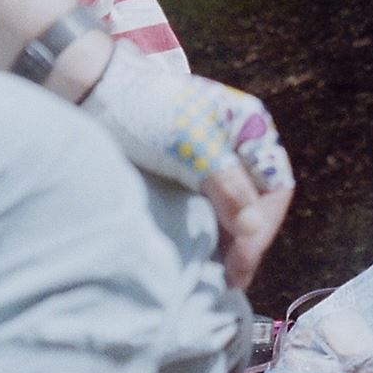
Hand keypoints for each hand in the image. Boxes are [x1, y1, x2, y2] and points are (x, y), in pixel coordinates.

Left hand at [80, 45, 294, 288]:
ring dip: (231, 239)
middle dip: (248, 239)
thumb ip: (227, 188)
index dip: (263, 227)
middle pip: (259, 200)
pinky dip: (211, 230)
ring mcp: (216, 156)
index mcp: (253, 127)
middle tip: (230, 278)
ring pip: (236, 206)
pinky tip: (203, 251)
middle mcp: (241, 142)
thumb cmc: (149, 114)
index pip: (276, 187)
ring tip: (217, 272)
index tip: (240, 261)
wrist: (96, 94)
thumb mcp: (193, 150)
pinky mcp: (190, 170)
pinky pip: (213, 206)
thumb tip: (252, 231)